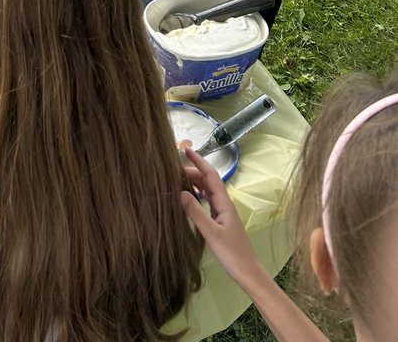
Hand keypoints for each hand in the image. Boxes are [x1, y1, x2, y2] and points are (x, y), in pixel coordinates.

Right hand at [180, 147, 260, 286]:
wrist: (248, 271)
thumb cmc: (232, 253)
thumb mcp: (211, 233)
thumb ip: (196, 212)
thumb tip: (180, 191)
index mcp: (223, 203)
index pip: (210, 175)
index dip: (199, 161)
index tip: (186, 149)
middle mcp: (224, 203)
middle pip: (208, 181)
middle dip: (192, 171)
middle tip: (172, 170)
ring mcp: (223, 212)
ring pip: (207, 190)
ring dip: (194, 182)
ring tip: (177, 180)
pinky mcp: (220, 220)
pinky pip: (207, 201)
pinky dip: (197, 195)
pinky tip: (189, 198)